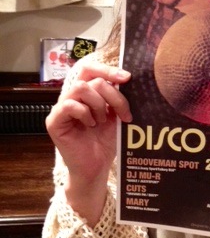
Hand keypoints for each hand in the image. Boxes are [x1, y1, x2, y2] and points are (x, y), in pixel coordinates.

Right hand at [46, 63, 131, 223]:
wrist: (97, 168)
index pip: (90, 69)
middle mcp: (71, 97)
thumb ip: (116, 97)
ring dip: (98, 104)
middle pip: (90, 79)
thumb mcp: (115, 116)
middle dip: (112, 94)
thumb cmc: (106, 142)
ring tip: (102, 121)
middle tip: (122, 113)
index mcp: (85, 94)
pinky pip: (69, 105)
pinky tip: (91, 125)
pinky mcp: (54, 122)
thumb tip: (127, 78)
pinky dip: (85, 113)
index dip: (107, 69)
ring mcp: (61, 109)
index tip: (126, 78)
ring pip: (80, 88)